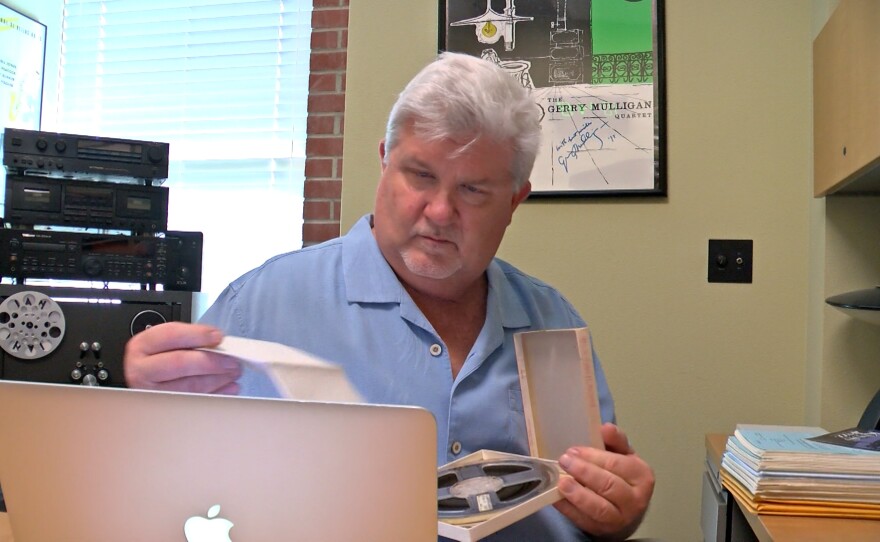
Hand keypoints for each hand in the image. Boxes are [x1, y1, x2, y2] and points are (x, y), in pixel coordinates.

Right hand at [124, 321, 241, 393]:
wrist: (150, 382)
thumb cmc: (163, 360)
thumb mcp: (169, 343)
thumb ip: (191, 339)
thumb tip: (218, 341)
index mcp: (142, 346)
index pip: (171, 336)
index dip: (198, 335)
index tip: (218, 337)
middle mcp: (142, 370)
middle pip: (179, 363)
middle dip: (211, 361)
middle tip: (232, 360)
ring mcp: (151, 393)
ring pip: (189, 386)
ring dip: (218, 379)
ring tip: (233, 372)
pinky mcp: (164, 411)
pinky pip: (194, 403)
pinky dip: (216, 394)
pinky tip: (228, 387)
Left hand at [553, 423, 654, 540]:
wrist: (624, 509)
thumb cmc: (621, 476)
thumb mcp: (623, 455)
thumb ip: (615, 440)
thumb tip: (606, 427)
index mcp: (641, 476)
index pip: (617, 464)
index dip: (593, 457)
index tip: (573, 450)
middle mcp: (634, 500)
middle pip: (608, 485)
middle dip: (584, 472)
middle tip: (564, 461)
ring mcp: (619, 519)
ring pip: (599, 508)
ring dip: (578, 494)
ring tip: (561, 482)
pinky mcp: (602, 530)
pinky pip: (583, 521)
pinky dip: (568, 509)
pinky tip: (555, 497)